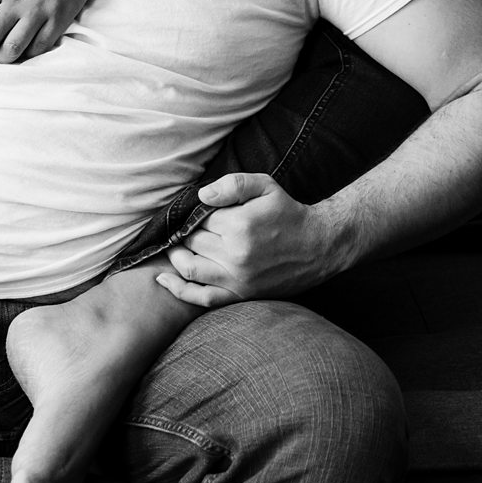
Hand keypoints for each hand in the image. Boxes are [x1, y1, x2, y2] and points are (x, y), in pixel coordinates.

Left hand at [155, 172, 335, 308]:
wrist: (319, 246)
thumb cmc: (288, 213)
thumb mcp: (265, 186)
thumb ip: (232, 184)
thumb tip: (201, 195)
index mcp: (240, 225)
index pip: (199, 218)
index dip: (195, 213)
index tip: (196, 211)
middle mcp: (236, 255)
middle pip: (191, 241)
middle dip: (185, 233)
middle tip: (186, 227)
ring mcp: (238, 279)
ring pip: (189, 268)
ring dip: (175, 257)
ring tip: (174, 247)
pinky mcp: (241, 295)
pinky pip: (203, 298)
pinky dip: (179, 290)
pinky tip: (163, 280)